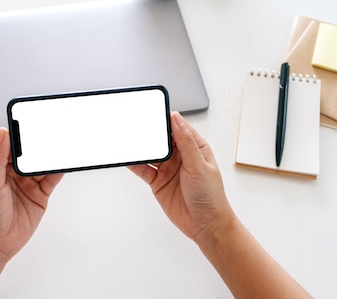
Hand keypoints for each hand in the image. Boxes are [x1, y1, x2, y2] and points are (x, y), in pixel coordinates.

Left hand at [0, 127, 63, 265]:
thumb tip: (2, 133)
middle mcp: (15, 173)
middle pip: (31, 153)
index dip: (22, 134)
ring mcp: (29, 184)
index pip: (13, 145)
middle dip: (41, 144)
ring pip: (43, 164)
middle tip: (52, 132)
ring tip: (61, 146)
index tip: (32, 122)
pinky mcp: (40, 195)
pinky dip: (59, 170)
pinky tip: (63, 163)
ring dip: (52, 156)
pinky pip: (52, 179)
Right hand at [129, 112, 234, 240]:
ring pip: (150, 152)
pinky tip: (126, 158)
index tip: (151, 112)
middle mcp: (180, 155)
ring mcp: (168, 168)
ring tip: (126, 139)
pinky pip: (143, 168)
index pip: (177, 126)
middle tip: (133, 124)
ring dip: (139, 147)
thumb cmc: (211, 197)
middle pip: (160, 138)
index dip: (164, 118)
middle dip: (148, 131)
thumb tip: (177, 119)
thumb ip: (186, 143)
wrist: (205, 225)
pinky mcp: (158, 181)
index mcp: (195, 147)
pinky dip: (133, 163)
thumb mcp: (199, 166)